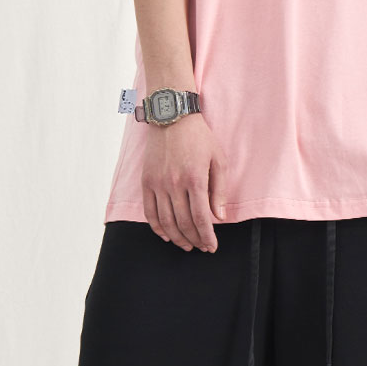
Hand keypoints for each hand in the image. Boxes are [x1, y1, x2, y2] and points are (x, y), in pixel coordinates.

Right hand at [141, 113, 225, 251]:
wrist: (172, 118)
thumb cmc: (199, 138)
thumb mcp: (219, 160)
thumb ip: (219, 191)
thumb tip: (220, 217)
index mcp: (195, 179)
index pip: (201, 218)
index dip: (207, 236)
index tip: (212, 246)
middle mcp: (174, 184)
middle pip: (183, 223)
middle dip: (194, 240)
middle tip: (202, 247)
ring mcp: (158, 184)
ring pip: (166, 221)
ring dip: (177, 238)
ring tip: (187, 245)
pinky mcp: (147, 181)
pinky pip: (149, 211)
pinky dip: (157, 227)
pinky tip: (167, 235)